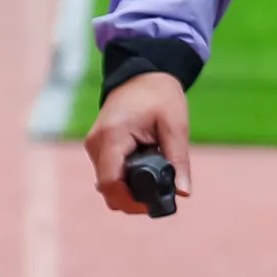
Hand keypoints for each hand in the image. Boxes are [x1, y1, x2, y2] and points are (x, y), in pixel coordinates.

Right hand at [85, 72, 191, 214]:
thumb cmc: (160, 96)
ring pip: (107, 184)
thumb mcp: (175, 125)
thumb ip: (178, 160)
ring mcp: (94, 146)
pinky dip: (125, 180)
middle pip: (108, 188)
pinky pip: (109, 174)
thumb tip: (183, 192)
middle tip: (161, 194)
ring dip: (129, 189)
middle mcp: (96, 144)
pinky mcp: (98, 147)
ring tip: (156, 179)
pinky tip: (146, 174)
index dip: (130, 200)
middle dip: (133, 198)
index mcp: (112, 136)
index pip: (110, 183)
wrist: (142, 73)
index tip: (154, 204)